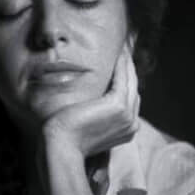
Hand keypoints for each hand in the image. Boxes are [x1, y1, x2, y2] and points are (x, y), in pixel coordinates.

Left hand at [41, 41, 139, 159]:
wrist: (61, 146)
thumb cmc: (66, 138)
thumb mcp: (86, 125)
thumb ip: (94, 115)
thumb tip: (88, 101)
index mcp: (126, 130)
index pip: (129, 100)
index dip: (126, 82)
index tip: (120, 65)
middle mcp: (131, 124)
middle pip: (133, 89)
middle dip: (129, 70)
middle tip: (123, 51)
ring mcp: (127, 115)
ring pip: (130, 82)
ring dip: (127, 63)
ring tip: (121, 48)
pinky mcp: (118, 106)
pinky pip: (122, 79)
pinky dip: (121, 65)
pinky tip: (118, 53)